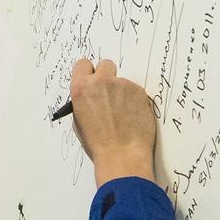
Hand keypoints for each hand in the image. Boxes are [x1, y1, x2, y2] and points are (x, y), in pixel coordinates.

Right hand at [69, 58, 156, 186]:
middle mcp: (101, 81)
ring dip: (122, 92)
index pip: (82, 64)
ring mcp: (123, 84)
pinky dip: (134, 101)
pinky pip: (135, 91)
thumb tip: (91, 96)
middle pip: (105, 64)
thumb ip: (84, 102)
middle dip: (106, 75)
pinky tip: (132, 117)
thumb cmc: (98, 144)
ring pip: (122, 81)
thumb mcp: (79, 122)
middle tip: (109, 93)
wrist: (122, 155)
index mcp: (81, 88)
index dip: (88, 72)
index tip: (92, 79)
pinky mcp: (140, 91)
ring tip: (123, 115)